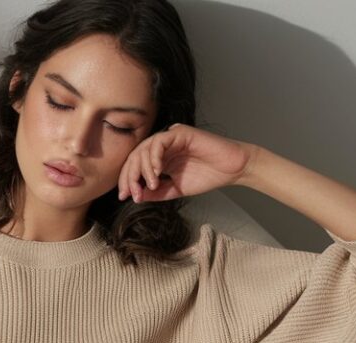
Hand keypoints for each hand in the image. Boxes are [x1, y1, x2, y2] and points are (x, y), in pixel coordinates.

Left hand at [117, 123, 257, 202]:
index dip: (127, 181)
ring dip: (143, 169)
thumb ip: (155, 192)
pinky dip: (154, 157)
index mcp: (159, 158)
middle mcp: (162, 147)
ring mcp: (170, 138)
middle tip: (132, 193)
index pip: (135, 167)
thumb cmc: (207, 177)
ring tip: (150, 185)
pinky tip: (156, 171)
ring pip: (144, 149)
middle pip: (135, 157)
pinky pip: (159, 142)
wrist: (230, 170)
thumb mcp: (175, 190)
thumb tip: (135, 196)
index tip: (124, 197)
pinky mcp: (180, 132)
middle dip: (130, 176)